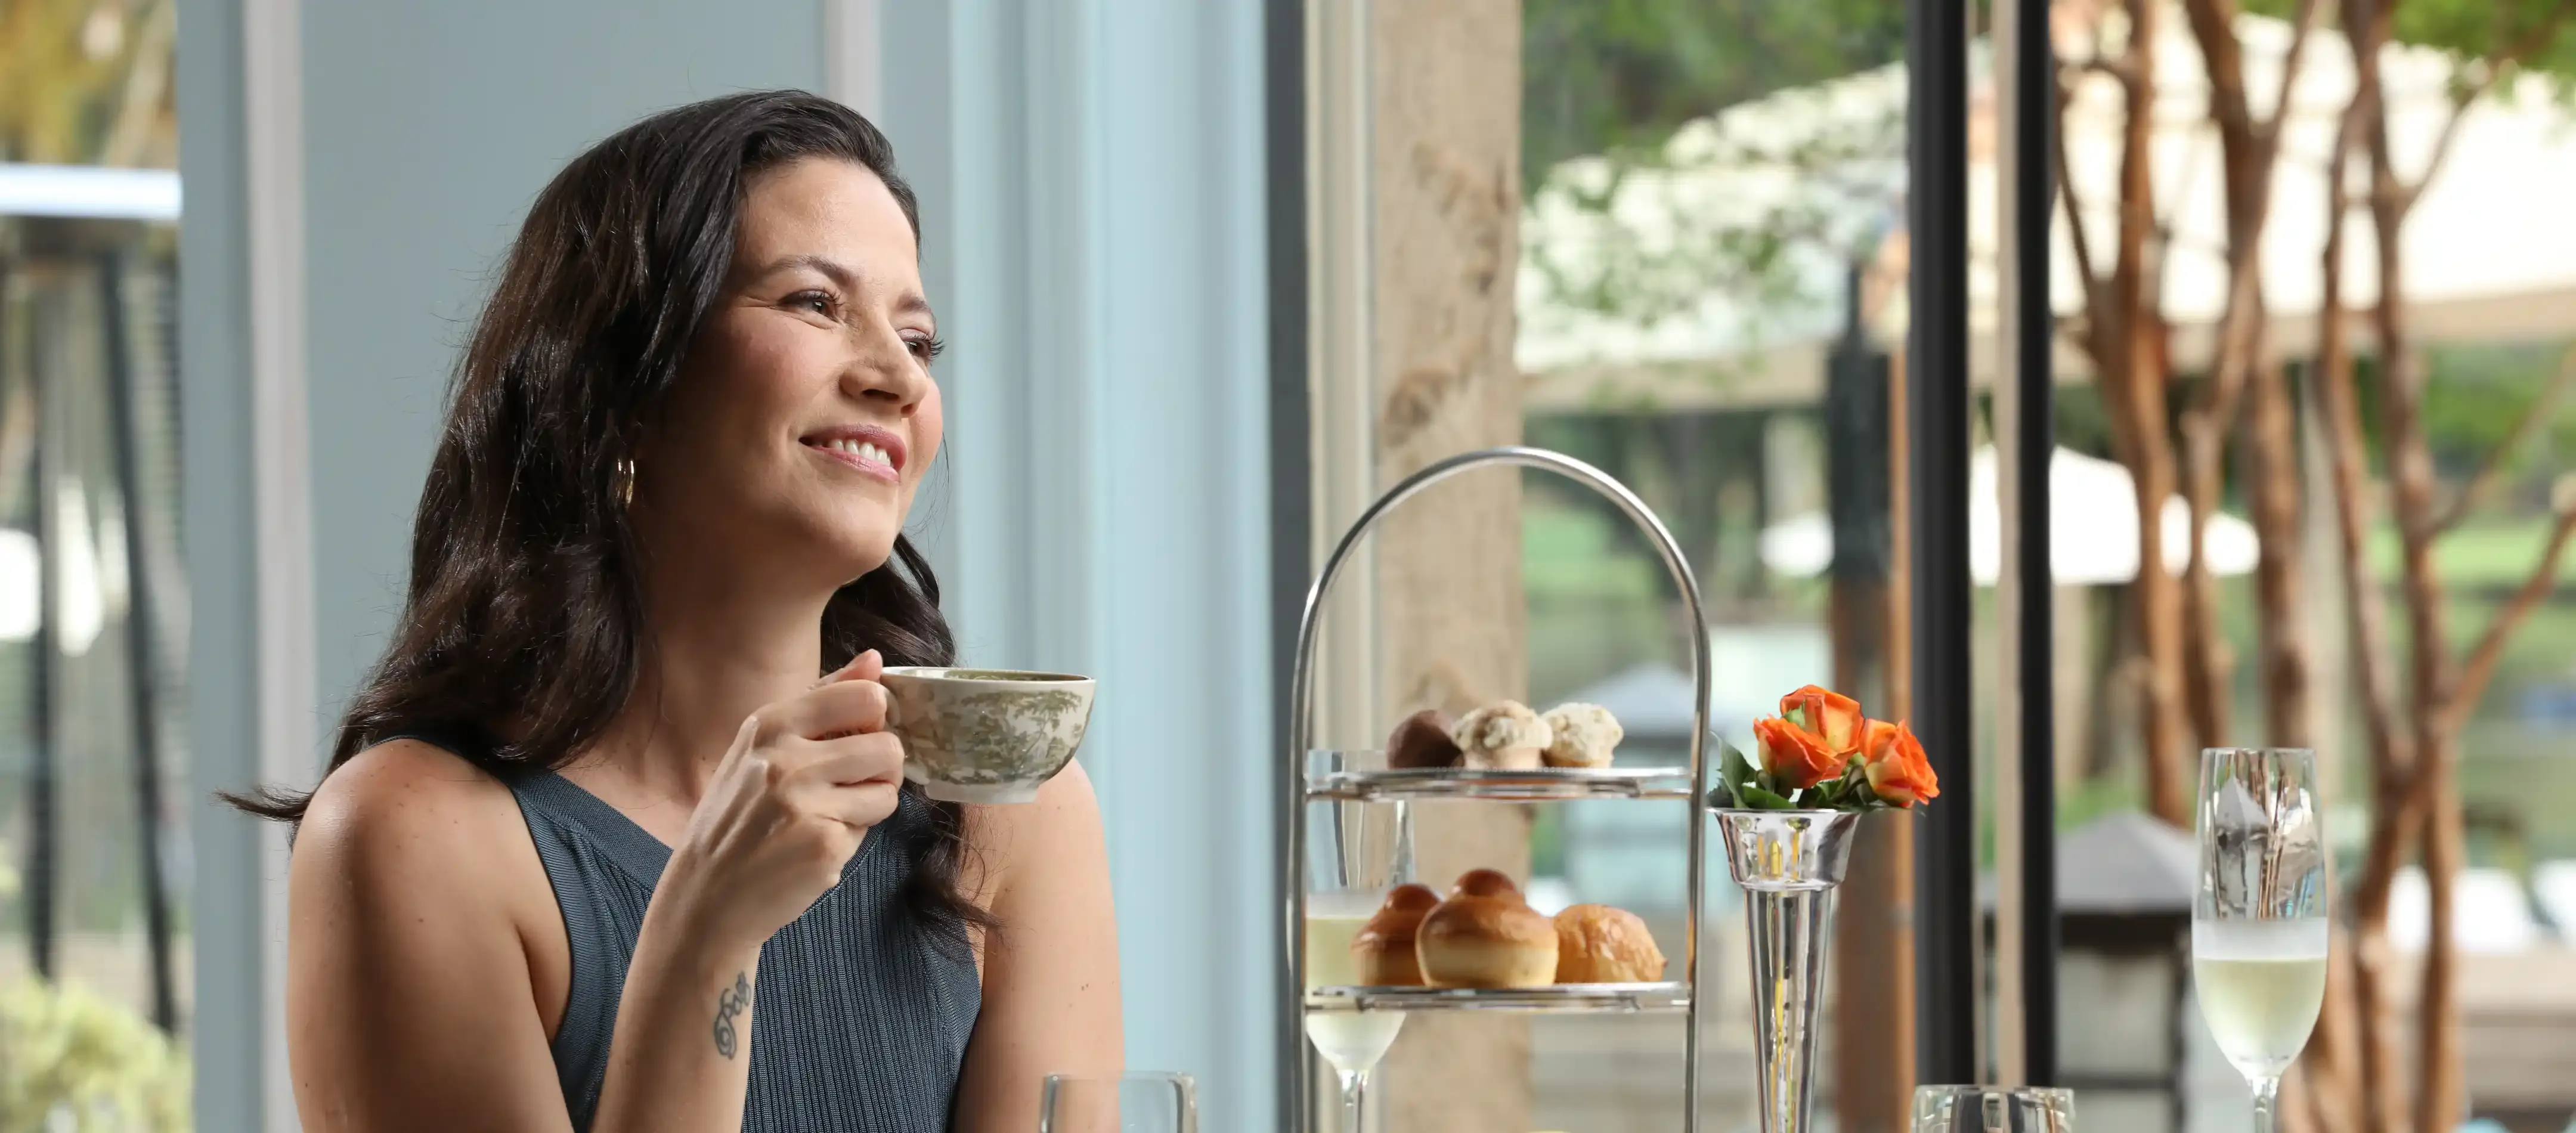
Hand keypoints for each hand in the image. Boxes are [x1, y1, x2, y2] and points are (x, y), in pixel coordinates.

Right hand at [658, 649, 904, 948]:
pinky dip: (852, 838)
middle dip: (879, 769)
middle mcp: (785, 757)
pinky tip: (814, 846)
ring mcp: (803, 802)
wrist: (706, 895)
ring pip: (888, 788)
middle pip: (887, 744)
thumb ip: (824, 700)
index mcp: (771, 723)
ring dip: (870, 805)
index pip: (864, 696)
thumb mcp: (764, 748)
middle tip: (845, 788)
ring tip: (828, 816)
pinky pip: (871, 827)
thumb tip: (874, 659)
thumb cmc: (739, 817)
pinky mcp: (823, 844)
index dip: (873, 721)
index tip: (855, 739)